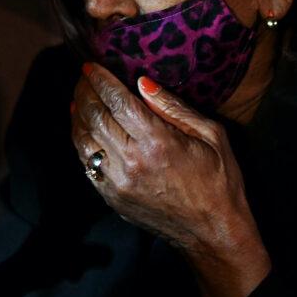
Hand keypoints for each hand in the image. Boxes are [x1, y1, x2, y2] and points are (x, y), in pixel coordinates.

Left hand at [71, 63, 270, 296]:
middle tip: (83, 77)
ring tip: (80, 97)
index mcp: (158, 141)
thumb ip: (174, 107)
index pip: (117, 100)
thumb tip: (142, 82)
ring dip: (77, 114)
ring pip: (83, 139)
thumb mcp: (212, 135)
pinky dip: (81, 140)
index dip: (100, 79)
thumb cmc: (219, 180)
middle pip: (94, 116)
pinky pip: (86, 163)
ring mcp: (117, 182)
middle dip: (84, 91)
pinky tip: (84, 127)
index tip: (90, 65)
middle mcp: (132, 161)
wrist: (213, 231)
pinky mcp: (111, 197)